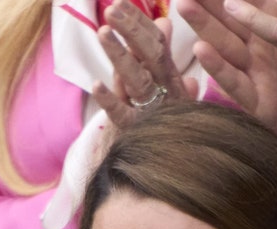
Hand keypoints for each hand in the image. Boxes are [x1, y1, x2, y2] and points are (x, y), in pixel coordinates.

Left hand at [91, 1, 191, 128]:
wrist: (181, 166)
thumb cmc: (174, 125)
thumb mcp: (173, 87)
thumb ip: (164, 57)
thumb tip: (164, 23)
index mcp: (170, 78)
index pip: (155, 42)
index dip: (138, 21)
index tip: (120, 2)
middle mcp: (164, 90)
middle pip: (148, 55)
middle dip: (130, 29)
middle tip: (111, 9)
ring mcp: (151, 111)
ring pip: (136, 79)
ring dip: (119, 55)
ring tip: (102, 32)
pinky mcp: (137, 132)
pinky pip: (122, 115)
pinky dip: (109, 100)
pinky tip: (95, 84)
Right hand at [177, 0, 276, 170]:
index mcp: (268, 27)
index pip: (243, 1)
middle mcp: (256, 50)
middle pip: (227, 19)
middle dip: (206, 0)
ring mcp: (254, 76)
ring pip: (225, 46)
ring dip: (203, 25)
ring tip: (183, 5)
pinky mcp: (258, 104)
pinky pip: (237, 83)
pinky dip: (218, 66)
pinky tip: (201, 50)